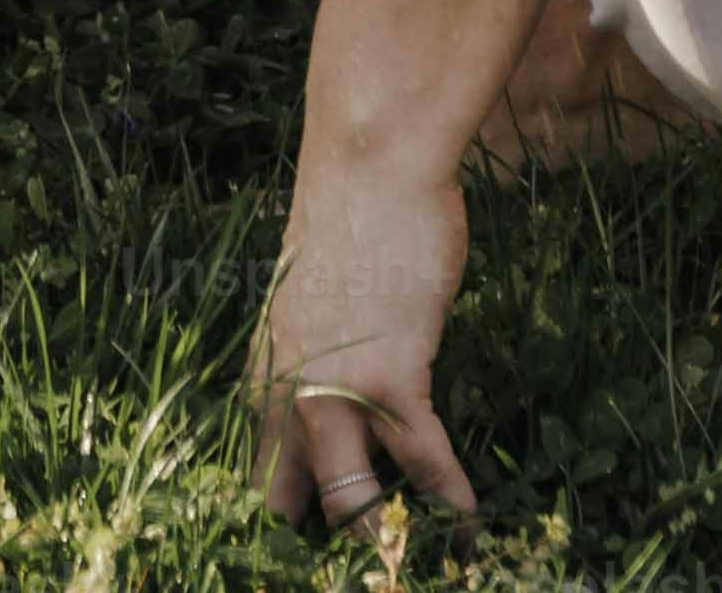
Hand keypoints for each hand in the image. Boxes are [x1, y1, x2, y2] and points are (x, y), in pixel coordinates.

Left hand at [255, 132, 481, 534]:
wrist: (371, 169)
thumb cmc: (348, 221)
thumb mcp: (310, 297)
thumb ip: (316, 351)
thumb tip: (337, 389)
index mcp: (263, 369)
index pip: (258, 463)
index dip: (277, 512)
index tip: (294, 550)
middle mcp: (286, 389)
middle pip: (290, 495)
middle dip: (319, 540)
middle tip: (352, 572)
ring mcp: (336, 388)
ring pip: (350, 495)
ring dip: (381, 534)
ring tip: (407, 562)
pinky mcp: (392, 376)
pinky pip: (421, 456)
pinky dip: (446, 493)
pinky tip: (464, 517)